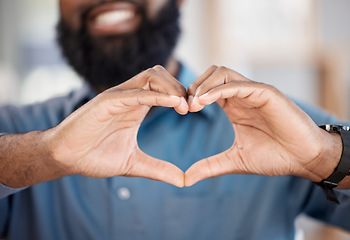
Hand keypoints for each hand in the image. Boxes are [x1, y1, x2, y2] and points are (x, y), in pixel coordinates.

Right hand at [47, 66, 187, 186]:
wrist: (65, 158)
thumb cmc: (94, 156)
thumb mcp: (133, 163)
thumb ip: (158, 169)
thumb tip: (182, 180)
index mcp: (136, 107)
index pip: (164, 87)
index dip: (182, 95)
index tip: (194, 111)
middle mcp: (128, 97)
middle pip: (161, 75)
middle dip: (180, 87)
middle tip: (192, 108)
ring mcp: (117, 97)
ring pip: (150, 76)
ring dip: (171, 87)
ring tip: (183, 107)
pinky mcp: (105, 102)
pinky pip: (135, 92)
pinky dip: (155, 95)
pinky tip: (171, 103)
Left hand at [185, 66, 340, 185]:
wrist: (304, 158)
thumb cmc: (274, 156)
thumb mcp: (234, 160)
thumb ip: (210, 166)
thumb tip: (185, 179)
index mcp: (234, 106)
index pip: (206, 88)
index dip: (191, 95)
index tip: (181, 112)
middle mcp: (242, 95)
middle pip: (211, 74)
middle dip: (193, 86)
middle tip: (185, 107)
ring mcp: (254, 92)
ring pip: (222, 73)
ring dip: (204, 85)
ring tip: (193, 104)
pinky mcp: (266, 93)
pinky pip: (238, 84)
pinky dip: (218, 90)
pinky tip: (204, 101)